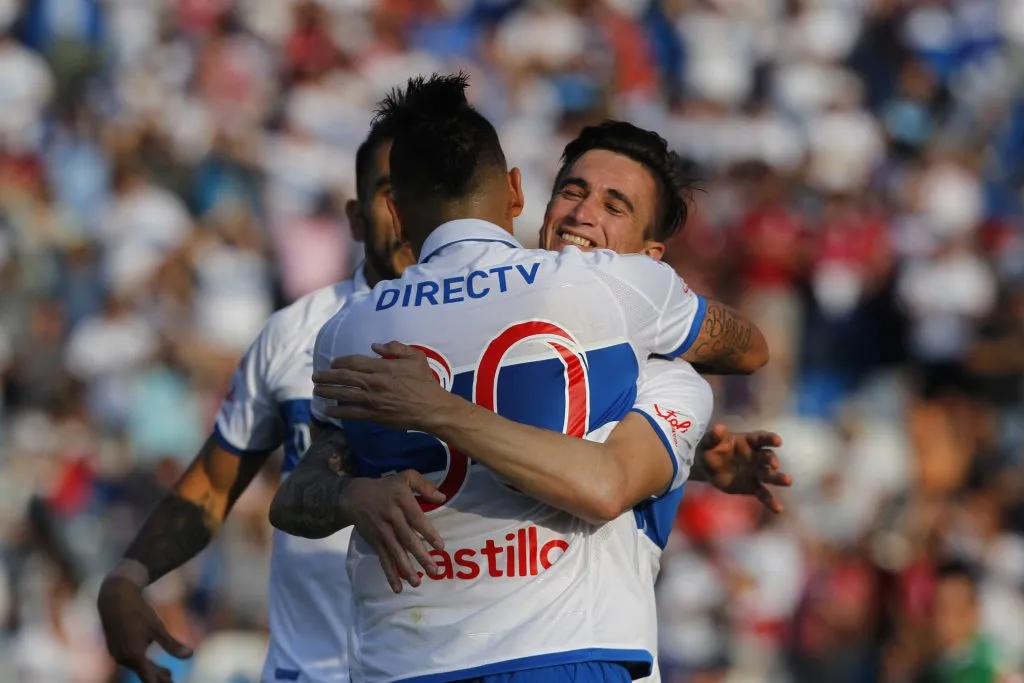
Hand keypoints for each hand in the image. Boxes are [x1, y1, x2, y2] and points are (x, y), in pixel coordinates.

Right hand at [97, 575, 192, 682]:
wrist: (114, 598)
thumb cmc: (138, 611)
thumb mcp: (157, 627)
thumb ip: (172, 644)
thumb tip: (190, 656)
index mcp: (134, 655)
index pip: (149, 678)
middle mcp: (123, 658)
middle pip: (144, 673)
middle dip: (159, 679)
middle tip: (173, 681)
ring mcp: (117, 654)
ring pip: (137, 667)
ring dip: (152, 671)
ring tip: (168, 674)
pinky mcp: (115, 648)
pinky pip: (130, 660)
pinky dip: (142, 663)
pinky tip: (150, 662)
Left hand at [312, 341, 449, 430]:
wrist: (432, 408)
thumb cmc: (425, 382)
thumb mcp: (416, 357)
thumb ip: (396, 348)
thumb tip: (375, 346)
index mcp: (383, 367)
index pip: (354, 362)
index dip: (340, 361)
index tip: (333, 363)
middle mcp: (374, 383)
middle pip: (344, 377)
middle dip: (327, 376)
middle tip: (315, 376)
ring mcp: (372, 400)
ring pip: (344, 394)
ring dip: (327, 392)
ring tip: (317, 390)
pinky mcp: (374, 415)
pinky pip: (351, 413)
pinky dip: (338, 411)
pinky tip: (328, 410)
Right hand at [340, 471, 447, 593]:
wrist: (355, 497)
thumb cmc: (386, 487)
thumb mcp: (406, 477)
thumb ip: (424, 485)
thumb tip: (442, 497)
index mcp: (402, 502)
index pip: (417, 519)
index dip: (429, 533)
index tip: (440, 547)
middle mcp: (392, 518)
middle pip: (408, 540)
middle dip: (420, 557)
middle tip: (433, 571)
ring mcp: (382, 532)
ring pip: (395, 553)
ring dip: (406, 569)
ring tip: (417, 583)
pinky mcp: (375, 542)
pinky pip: (383, 560)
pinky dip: (389, 574)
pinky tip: (397, 587)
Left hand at [696, 425, 791, 512]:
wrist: (704, 468)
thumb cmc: (709, 450)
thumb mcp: (708, 442)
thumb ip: (714, 436)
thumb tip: (719, 427)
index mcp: (748, 442)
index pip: (761, 438)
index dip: (770, 438)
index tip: (777, 441)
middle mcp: (756, 456)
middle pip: (767, 457)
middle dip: (772, 459)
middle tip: (774, 464)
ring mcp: (756, 472)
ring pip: (769, 475)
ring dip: (778, 478)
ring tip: (787, 481)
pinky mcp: (752, 487)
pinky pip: (764, 494)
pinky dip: (771, 501)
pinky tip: (779, 508)